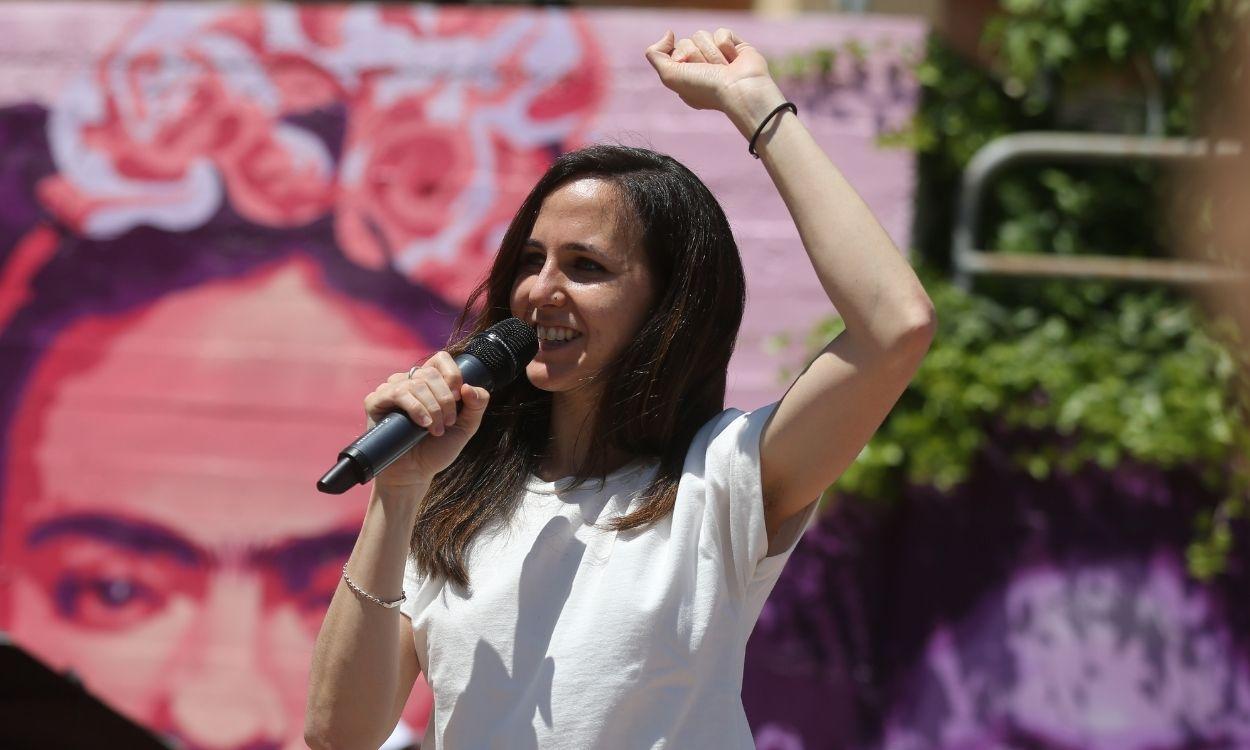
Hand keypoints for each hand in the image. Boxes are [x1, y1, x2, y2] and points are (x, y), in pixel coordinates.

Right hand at [363, 351, 490, 487]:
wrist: (414, 474)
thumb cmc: (437, 450)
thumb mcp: (466, 427)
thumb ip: (477, 405)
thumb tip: (469, 386)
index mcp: (429, 382)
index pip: (441, 359)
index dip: (453, 374)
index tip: (459, 398)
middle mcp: (409, 382)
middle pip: (430, 373)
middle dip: (445, 400)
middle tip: (448, 423)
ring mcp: (390, 390)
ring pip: (416, 383)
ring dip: (432, 408)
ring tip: (435, 430)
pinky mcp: (375, 401)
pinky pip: (397, 392)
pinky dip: (415, 408)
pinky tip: (422, 424)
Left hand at [644, 28, 783, 126]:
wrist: (739, 89)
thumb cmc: (705, 88)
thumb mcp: (670, 76)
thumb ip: (656, 54)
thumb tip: (669, 34)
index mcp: (685, 75)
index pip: (673, 50)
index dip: (681, 58)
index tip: (692, 73)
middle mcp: (700, 66)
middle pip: (686, 41)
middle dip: (697, 56)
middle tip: (710, 72)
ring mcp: (718, 55)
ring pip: (703, 35)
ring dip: (712, 54)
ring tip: (723, 69)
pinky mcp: (734, 46)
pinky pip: (721, 32)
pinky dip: (726, 46)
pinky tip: (734, 60)